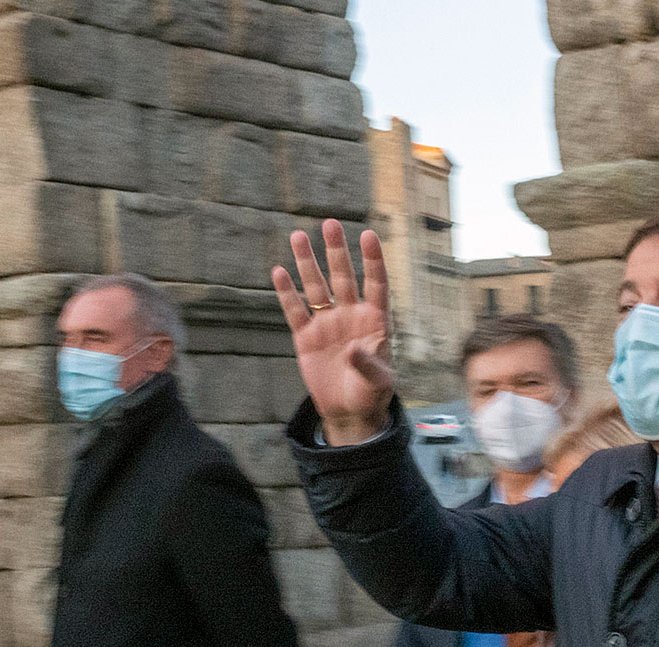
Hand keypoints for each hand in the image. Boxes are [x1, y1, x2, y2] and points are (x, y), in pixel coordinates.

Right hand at [270, 219, 394, 445]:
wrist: (349, 412)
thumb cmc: (371, 394)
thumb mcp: (378, 382)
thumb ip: (369, 365)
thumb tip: (353, 350)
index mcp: (375, 321)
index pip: (376, 284)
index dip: (372, 260)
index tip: (368, 235)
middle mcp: (351, 316)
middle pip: (343, 277)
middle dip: (336, 251)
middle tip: (330, 223)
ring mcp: (327, 324)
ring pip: (316, 287)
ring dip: (308, 263)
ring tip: (298, 236)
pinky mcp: (306, 337)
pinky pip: (295, 310)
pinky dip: (287, 292)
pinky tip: (279, 271)